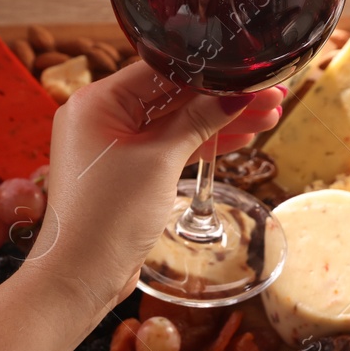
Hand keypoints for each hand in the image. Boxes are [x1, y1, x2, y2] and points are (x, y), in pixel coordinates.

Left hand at [30, 63, 283, 309]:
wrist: (79, 278)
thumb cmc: (107, 217)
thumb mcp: (160, 161)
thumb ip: (198, 122)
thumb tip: (236, 95)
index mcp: (97, 102)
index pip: (163, 71)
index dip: (212, 73)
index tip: (252, 75)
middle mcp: (102, 117)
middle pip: (173, 97)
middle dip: (223, 98)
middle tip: (270, 97)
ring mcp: (115, 146)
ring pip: (176, 124)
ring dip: (220, 122)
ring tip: (268, 118)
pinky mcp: (127, 172)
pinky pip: (169, 148)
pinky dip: (201, 145)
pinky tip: (241, 140)